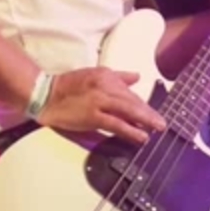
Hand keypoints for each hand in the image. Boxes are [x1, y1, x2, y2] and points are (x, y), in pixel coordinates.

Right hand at [37, 68, 166, 144]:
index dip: (142, 104)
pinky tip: (141, 136)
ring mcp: (99, 101)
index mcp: (107, 76)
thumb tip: (137, 77)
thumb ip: (117, 76)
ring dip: (145, 121)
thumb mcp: (95, 74)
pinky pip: (116, 124)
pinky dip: (130, 130)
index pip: (129, 92)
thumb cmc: (69, 86)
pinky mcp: (93, 115)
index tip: (152, 113)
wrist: (46, 95)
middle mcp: (106, 86)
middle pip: (132, 101)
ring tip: (157, 129)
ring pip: (128, 111)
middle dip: (149, 113)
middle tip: (162, 124)